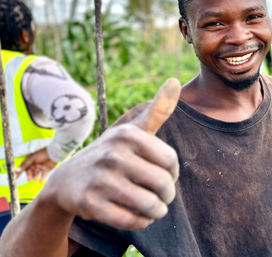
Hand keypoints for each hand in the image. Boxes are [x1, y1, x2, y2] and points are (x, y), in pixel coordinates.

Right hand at [16, 148, 56, 181]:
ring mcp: (41, 167)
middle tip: (29, 178)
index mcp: (30, 161)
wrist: (54, 153)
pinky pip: (43, 175)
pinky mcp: (47, 169)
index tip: (15, 177)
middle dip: (29, 175)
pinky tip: (41, 180)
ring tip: (35, 178)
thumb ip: (25, 164)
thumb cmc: (43, 153)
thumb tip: (17, 170)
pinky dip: (42, 178)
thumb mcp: (32, 158)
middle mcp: (35, 164)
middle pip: (30, 171)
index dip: (19, 172)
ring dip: (35, 177)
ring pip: (36, 174)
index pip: (23, 167)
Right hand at [40, 78, 181, 230]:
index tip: (166, 176)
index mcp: (127, 135)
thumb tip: (174, 81)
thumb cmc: (112, 155)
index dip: (173, 173)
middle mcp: (112, 154)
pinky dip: (140, 223)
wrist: (66, 181)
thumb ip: (157, 110)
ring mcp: (99, 179)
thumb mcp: (132, 131)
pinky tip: (139, 217)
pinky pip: (130, 221)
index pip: (170, 160)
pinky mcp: (89, 204)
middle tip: (162, 197)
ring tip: (154, 208)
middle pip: (162, 184)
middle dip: (167, 195)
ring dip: (157, 211)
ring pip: (148, 205)